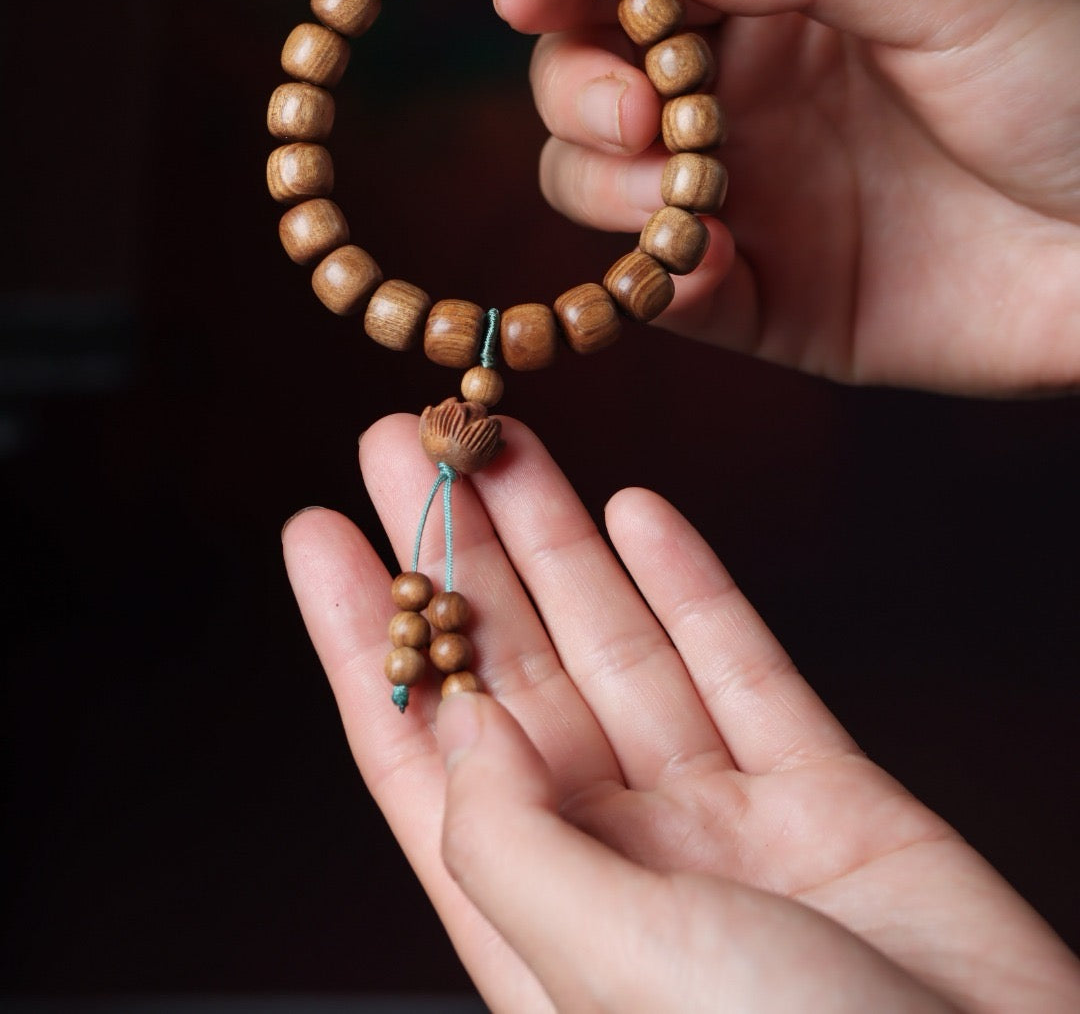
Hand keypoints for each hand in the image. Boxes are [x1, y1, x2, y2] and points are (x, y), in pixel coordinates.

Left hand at [283, 416, 1079, 1012]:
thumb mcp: (613, 972)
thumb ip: (518, 844)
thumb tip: (457, 727)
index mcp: (539, 927)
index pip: (418, 756)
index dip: (362, 638)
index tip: (318, 532)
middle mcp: (619, 866)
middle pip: (511, 676)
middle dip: (455, 553)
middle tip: (405, 439)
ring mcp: (721, 825)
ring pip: (618, 649)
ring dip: (557, 539)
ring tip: (505, 440)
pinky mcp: (823, 794)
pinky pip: (740, 664)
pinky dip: (690, 583)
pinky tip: (638, 510)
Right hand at [493, 0, 1079, 393]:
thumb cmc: (1068, 82)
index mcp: (773, 3)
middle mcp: (739, 99)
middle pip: (585, 86)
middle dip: (580, 93)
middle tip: (638, 112)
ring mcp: (746, 202)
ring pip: (598, 191)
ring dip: (603, 188)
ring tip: (676, 190)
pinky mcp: (771, 305)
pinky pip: (669, 296)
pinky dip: (658, 282)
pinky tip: (707, 264)